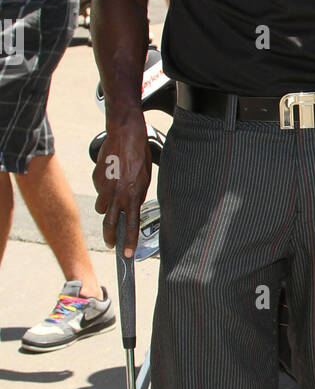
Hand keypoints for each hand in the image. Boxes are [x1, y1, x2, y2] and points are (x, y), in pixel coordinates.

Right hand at [93, 115, 152, 258]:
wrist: (126, 134)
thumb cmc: (139, 155)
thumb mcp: (145, 179)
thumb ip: (137, 195)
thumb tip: (130, 207)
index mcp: (134, 196)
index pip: (131, 225)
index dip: (130, 242)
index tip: (127, 254)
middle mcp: (118, 195)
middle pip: (111, 225)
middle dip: (111, 238)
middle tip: (112, 244)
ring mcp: (104, 188)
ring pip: (102, 207)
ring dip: (107, 207)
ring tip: (113, 197)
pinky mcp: (96, 179)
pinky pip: (99, 190)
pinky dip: (103, 188)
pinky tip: (111, 176)